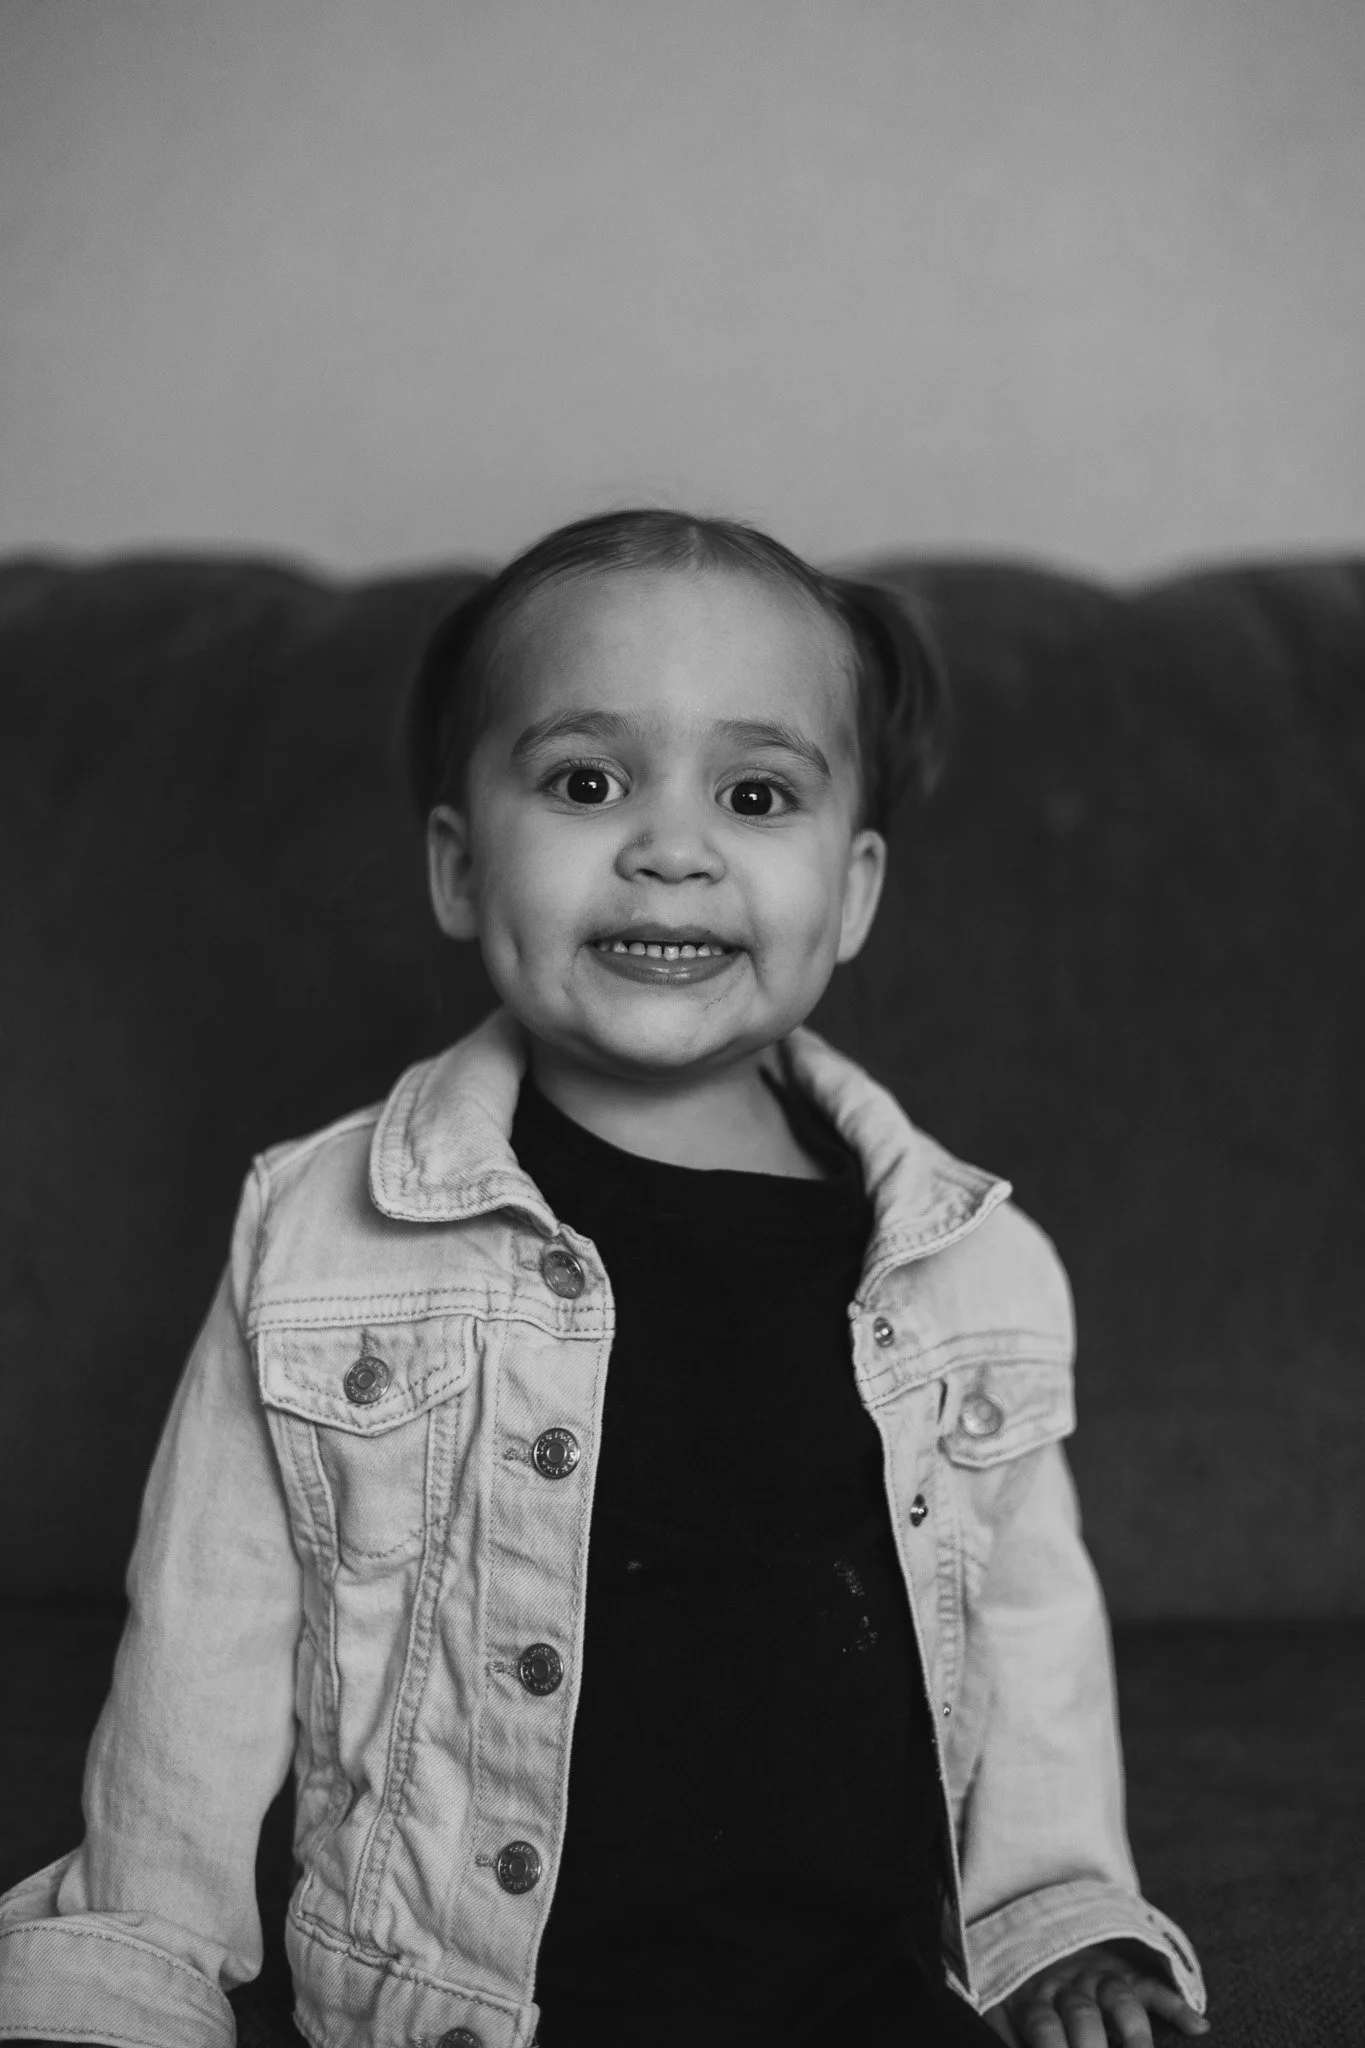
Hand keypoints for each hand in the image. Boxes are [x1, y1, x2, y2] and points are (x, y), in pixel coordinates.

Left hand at [982, 1943, 1208, 2045]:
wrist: (1028, 1925)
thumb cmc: (1014, 1988)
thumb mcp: (995, 2006)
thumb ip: (1004, 2032)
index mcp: (1032, 1998)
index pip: (1045, 2032)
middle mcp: (1066, 1985)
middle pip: (1083, 2017)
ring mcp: (1096, 1976)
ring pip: (1119, 2001)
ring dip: (1135, 2035)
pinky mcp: (1121, 1970)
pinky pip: (1150, 1984)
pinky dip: (1174, 2003)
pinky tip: (1197, 2025)